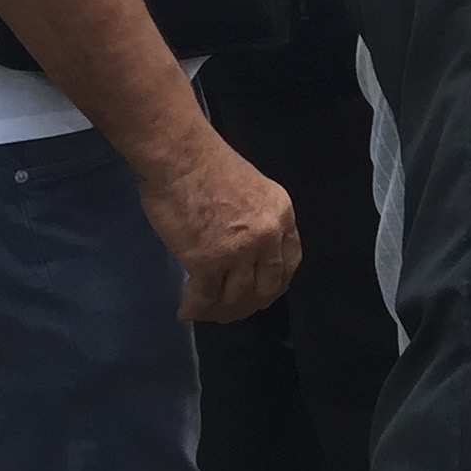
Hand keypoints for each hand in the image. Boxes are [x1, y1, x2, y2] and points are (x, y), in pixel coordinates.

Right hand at [135, 129, 300, 321]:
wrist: (181, 157)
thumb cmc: (207, 165)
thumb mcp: (252, 189)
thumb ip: (256, 219)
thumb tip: (244, 249)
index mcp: (282, 214)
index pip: (289, 261)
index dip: (276, 284)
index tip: (262, 295)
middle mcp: (268, 235)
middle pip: (266, 286)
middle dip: (249, 305)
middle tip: (230, 312)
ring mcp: (240, 250)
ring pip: (237, 297)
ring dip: (221, 311)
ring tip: (206, 313)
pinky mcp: (209, 261)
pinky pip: (205, 297)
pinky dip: (195, 309)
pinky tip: (186, 312)